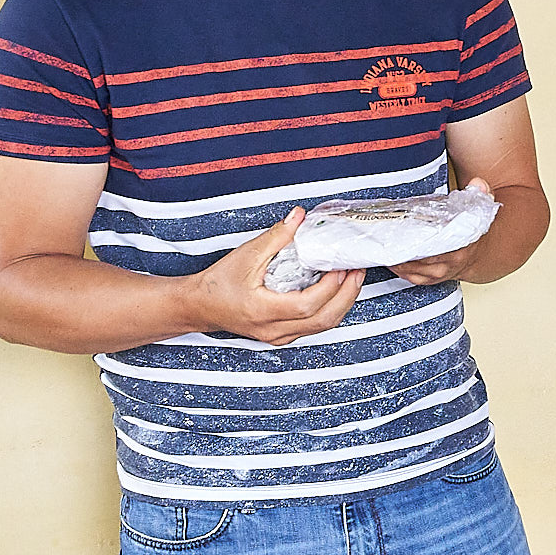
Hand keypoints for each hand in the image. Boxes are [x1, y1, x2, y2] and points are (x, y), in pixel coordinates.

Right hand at [186, 208, 364, 344]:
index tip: (341, 267)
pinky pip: (314, 327)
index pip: (308, 305)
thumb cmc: (216, 283)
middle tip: (357, 270)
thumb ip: (276, 236)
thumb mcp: (246, 255)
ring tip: (352, 278)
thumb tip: (299, 217)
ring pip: (322, 327)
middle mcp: (273, 330)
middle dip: (347, 295)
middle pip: (323, 321)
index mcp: (263, 311)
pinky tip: (336, 292)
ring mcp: (278, 337)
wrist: (198, 307)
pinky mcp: (281, 336)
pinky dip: (330, 309)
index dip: (330, 287)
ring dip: (342, 303)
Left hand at [391, 178, 497, 284]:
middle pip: (419, 258)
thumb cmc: (472, 231)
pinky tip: (389, 260)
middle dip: (401, 249)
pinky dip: (399, 270)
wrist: (479, 255)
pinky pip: (411, 278)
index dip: (419, 239)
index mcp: (461, 245)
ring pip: (412, 270)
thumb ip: (480, 193)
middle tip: (385, 238)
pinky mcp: (431, 280)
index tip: (404, 232)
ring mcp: (440, 273)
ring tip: (382, 248)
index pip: (437, 243)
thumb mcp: (480, 208)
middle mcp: (450, 262)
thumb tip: (477, 183)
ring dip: (396, 260)